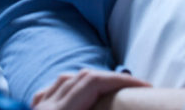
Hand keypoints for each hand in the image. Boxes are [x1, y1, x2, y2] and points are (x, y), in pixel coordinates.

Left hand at [31, 69, 149, 109]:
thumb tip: (125, 105)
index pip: (93, 83)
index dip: (122, 81)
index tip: (146, 87)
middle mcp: (46, 107)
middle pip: (81, 77)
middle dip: (112, 79)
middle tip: (137, 89)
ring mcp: (37, 109)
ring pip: (63, 81)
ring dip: (91, 81)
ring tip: (112, 91)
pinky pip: (49, 93)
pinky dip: (68, 89)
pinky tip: (78, 97)